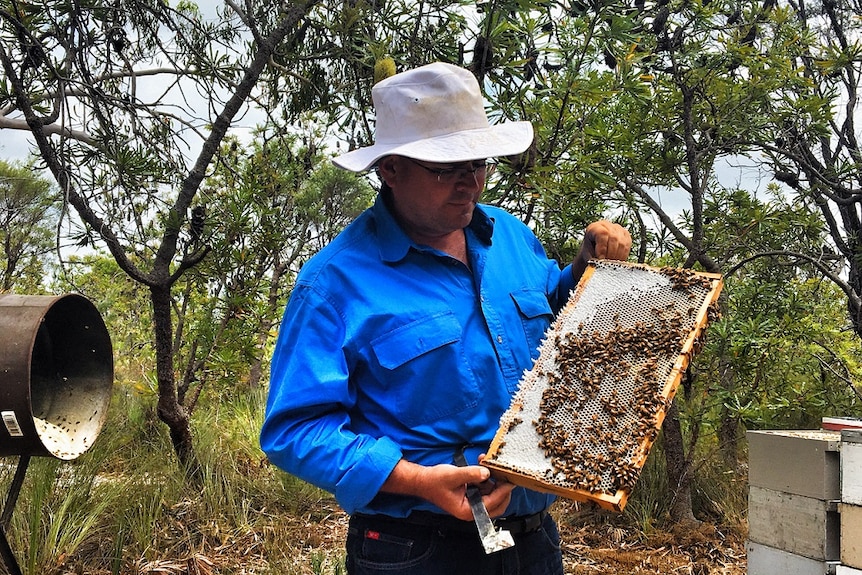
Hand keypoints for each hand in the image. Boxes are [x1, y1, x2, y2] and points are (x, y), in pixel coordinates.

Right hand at [380, 459, 514, 520]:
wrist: (423, 480)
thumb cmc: (434, 481)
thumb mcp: (453, 476)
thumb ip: (471, 474)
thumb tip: (487, 473)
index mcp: (467, 511)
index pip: (492, 504)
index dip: (502, 492)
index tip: (510, 481)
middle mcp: (471, 510)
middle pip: (497, 505)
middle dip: (502, 490)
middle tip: (506, 475)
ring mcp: (472, 503)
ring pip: (492, 496)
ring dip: (493, 482)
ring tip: (489, 465)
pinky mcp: (471, 495)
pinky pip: (484, 489)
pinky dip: (486, 479)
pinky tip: (482, 466)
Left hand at [572, 220, 631, 280]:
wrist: (594, 252)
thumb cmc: (590, 253)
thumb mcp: (588, 255)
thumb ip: (594, 259)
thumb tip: (601, 263)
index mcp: (594, 227)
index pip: (602, 233)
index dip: (603, 248)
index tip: (601, 259)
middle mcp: (606, 225)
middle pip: (614, 238)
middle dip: (611, 254)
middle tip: (608, 264)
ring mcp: (617, 228)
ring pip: (622, 242)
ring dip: (618, 256)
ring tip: (612, 263)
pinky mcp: (626, 235)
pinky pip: (628, 245)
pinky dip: (624, 255)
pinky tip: (618, 260)